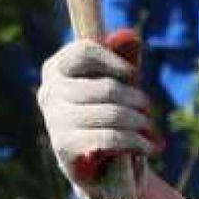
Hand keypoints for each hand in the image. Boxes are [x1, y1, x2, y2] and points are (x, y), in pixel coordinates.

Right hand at [36, 31, 159, 198]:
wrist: (95, 162)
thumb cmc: (107, 110)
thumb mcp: (115, 82)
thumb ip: (122, 57)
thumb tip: (131, 36)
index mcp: (57, 68)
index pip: (85, 51)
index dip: (114, 61)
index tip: (132, 74)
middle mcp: (49, 92)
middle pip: (107, 87)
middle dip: (136, 99)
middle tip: (147, 108)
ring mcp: (54, 120)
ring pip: (112, 114)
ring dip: (139, 122)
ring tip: (149, 128)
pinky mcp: (65, 146)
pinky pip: (110, 138)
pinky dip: (136, 142)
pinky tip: (149, 147)